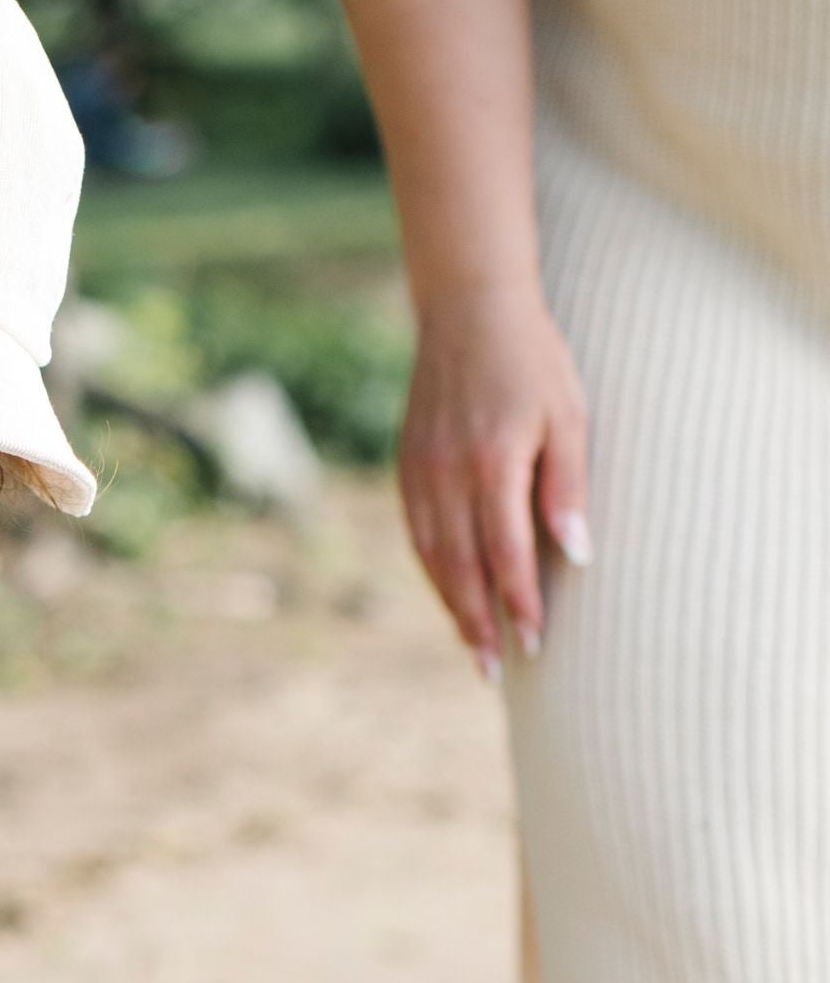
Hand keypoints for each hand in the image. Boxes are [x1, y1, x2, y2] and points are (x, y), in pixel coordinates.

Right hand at [397, 284, 590, 677]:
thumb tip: (575, 556)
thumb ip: (568, 487)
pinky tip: (451, 593)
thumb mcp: (569, 416)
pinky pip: (417, 534)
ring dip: (452, 606)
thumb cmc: (532, 361)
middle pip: (460, 567)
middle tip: (493, 671)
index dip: (518, 601)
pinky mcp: (407, 468)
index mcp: (492, 461)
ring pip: (432, 557)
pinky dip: (434, 572)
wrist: (467, 312)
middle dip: (477, 622)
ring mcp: (420, 472)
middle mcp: (447, 474)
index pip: (505, 551)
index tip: (533, 642)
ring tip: (472, 646)